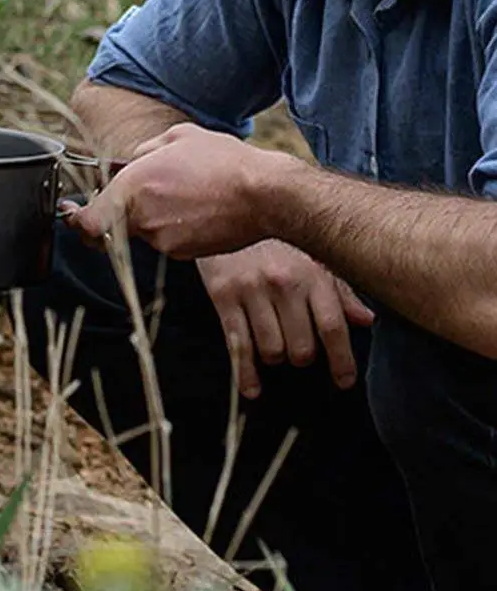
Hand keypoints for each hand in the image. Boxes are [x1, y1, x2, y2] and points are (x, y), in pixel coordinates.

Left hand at [63, 123, 279, 257]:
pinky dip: (176, 228)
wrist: (263, 195)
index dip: (76, 222)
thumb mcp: (178, 138)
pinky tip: (199, 209)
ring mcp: (161, 240)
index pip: (88, 222)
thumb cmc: (223, 162)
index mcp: (133, 187)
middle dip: (124, 213)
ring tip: (188, 194)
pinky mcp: (181, 254)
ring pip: (144, 232)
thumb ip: (144, 152)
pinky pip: (167, 241)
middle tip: (152, 195)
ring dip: (156, 218)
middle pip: (115, 226)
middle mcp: (142, 217)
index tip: (72, 215)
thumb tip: (128, 164)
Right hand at [198, 240, 374, 398]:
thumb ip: (339, 289)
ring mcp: (252, 290)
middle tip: (300, 352)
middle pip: (302, 346)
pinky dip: (245, 373)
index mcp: (312, 273)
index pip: (333, 326)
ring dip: (275, 356)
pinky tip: (252, 389)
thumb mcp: (311, 254)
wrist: (229, 201)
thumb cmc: (274, 233)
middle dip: (302, 356)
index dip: (341, 360)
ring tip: (274, 348)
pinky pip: (237, 345)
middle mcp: (285, 283)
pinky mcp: (224, 295)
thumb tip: (366, 320)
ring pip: (271, 350)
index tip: (344, 382)